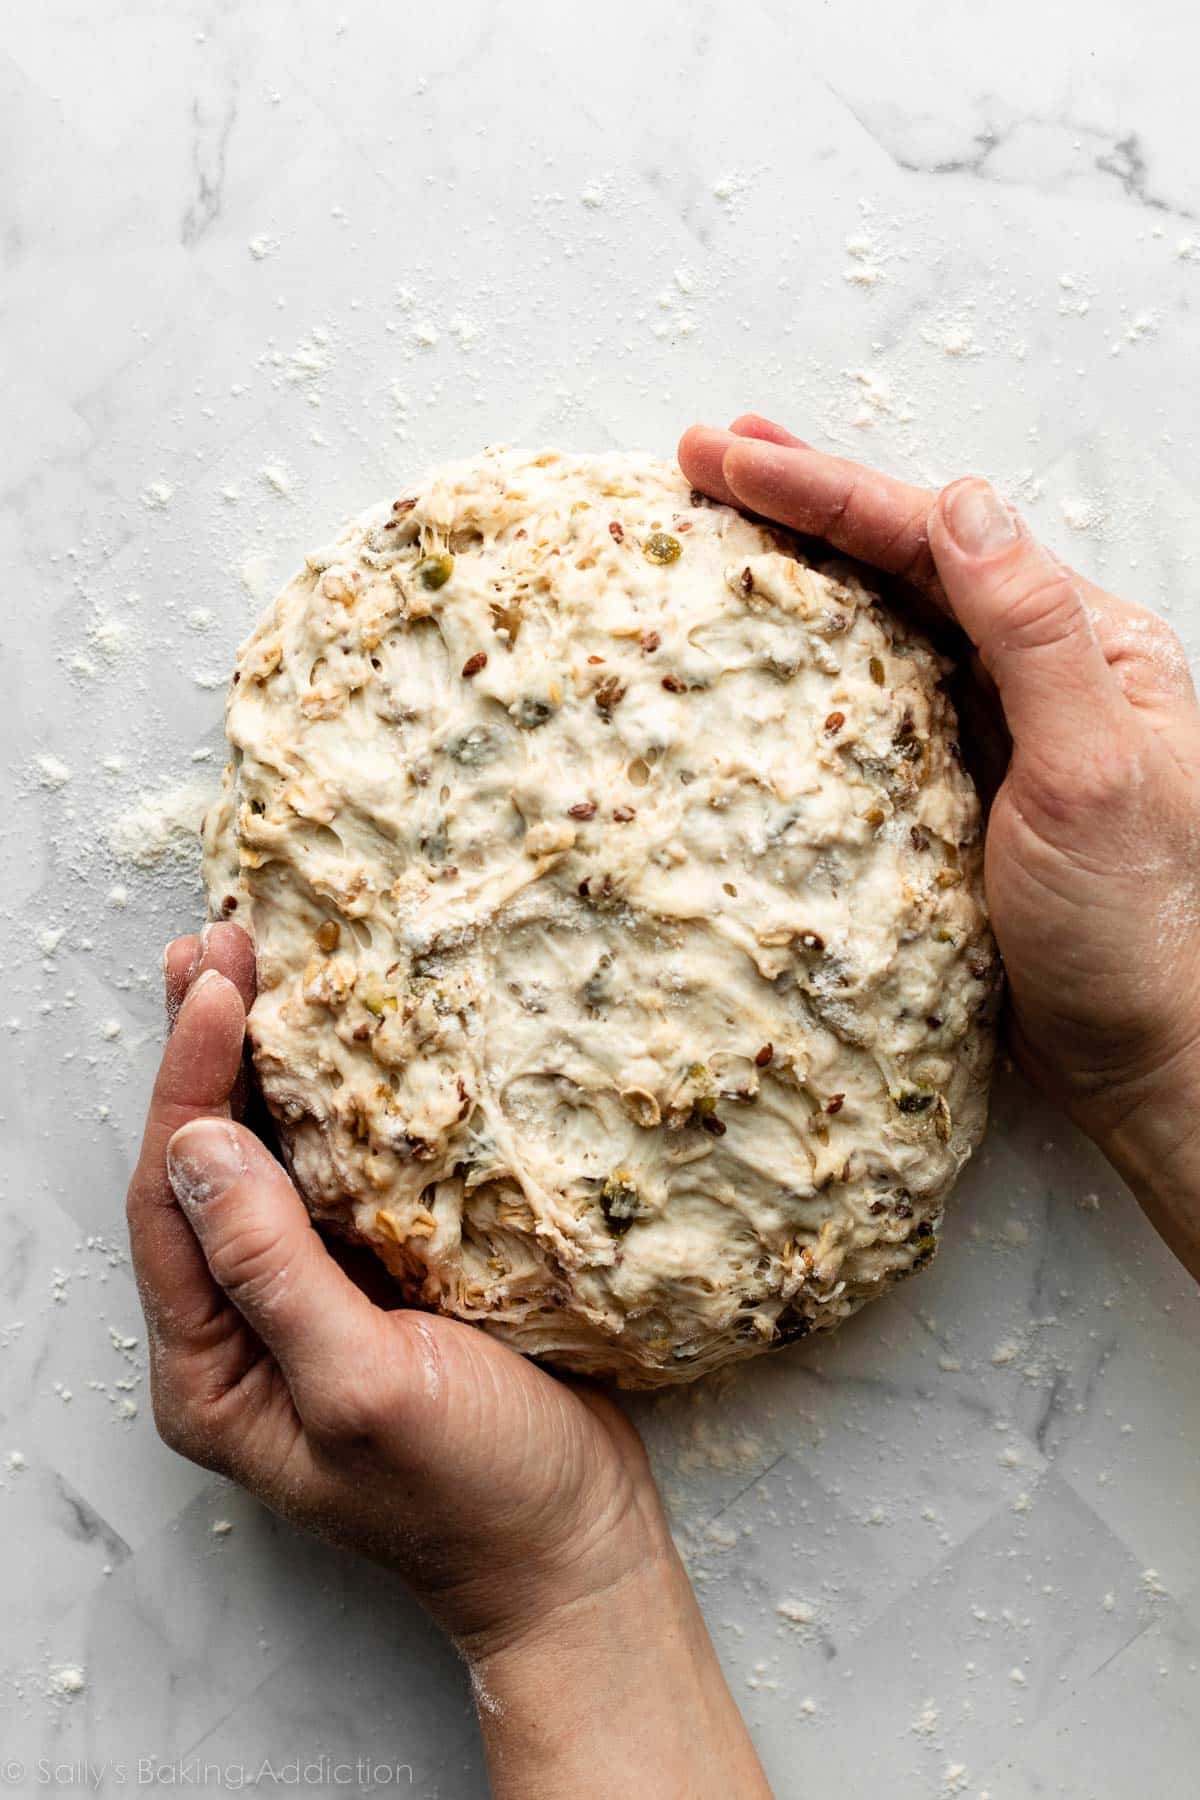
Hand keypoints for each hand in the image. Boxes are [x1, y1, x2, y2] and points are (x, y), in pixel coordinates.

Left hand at [128, 923, 771, 1796]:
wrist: (579, 1549)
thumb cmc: (478, 1493)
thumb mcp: (365, 1388)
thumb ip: (272, 1272)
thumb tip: (194, 1146)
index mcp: (212, 1372)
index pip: (170, 1202)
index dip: (187, 1084)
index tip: (218, 986)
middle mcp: (241, 1332)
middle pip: (201, 1167)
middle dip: (205, 1052)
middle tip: (219, 943)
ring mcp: (308, 1304)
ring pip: (261, 1163)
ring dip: (258, 1064)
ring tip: (253, 962)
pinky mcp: (375, 1284)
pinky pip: (331, 1177)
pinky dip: (327, 1102)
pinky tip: (339, 1042)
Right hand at [680, 416, 1199, 1276]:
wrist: (1136, 1055)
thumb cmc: (1132, 928)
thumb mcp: (1092, 771)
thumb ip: (1032, 635)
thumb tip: (962, 505)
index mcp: (1084, 645)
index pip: (942, 540)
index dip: (832, 491)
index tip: (736, 458)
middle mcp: (1035, 670)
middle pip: (906, 558)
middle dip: (806, 500)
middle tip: (706, 454)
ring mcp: (987, 727)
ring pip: (883, 617)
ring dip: (804, 561)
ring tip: (725, 513)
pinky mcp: (947, 788)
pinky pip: (870, 699)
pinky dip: (812, 655)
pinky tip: (768, 640)